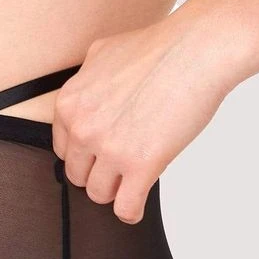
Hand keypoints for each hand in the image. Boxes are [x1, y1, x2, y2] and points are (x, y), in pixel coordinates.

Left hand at [51, 17, 239, 223]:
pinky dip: (131, 210)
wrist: (195, 50)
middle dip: (98, 172)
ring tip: (131, 181)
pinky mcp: (141, 165)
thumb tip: (85, 98)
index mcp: (69, 102)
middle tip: (119, 166)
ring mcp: (110, 148)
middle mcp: (83, 127)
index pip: (63, 147)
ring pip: (99, 194)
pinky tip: (138, 203)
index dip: (84, 152)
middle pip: (78, 174)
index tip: (100, 153)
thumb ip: (85, 80)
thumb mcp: (103, 54)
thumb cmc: (158, 48)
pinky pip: (125, 207)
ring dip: (115, 191)